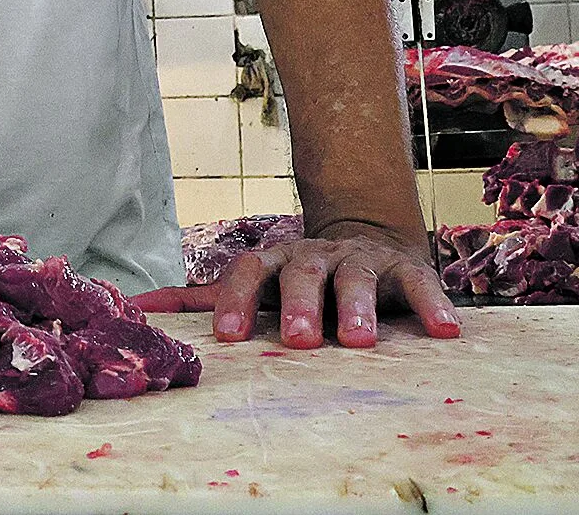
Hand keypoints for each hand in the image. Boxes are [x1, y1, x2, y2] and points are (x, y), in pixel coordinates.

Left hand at [133, 227, 460, 347]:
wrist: (366, 237)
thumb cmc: (297, 280)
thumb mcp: (253, 286)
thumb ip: (199, 297)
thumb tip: (134, 307)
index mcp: (274, 260)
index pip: (247, 273)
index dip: (235, 301)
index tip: (226, 337)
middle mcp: (314, 254)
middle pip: (301, 272)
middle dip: (297, 305)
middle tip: (298, 342)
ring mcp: (361, 259)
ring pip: (356, 277)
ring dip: (357, 307)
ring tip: (358, 341)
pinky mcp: (407, 268)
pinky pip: (423, 285)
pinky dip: (433, 306)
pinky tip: (445, 332)